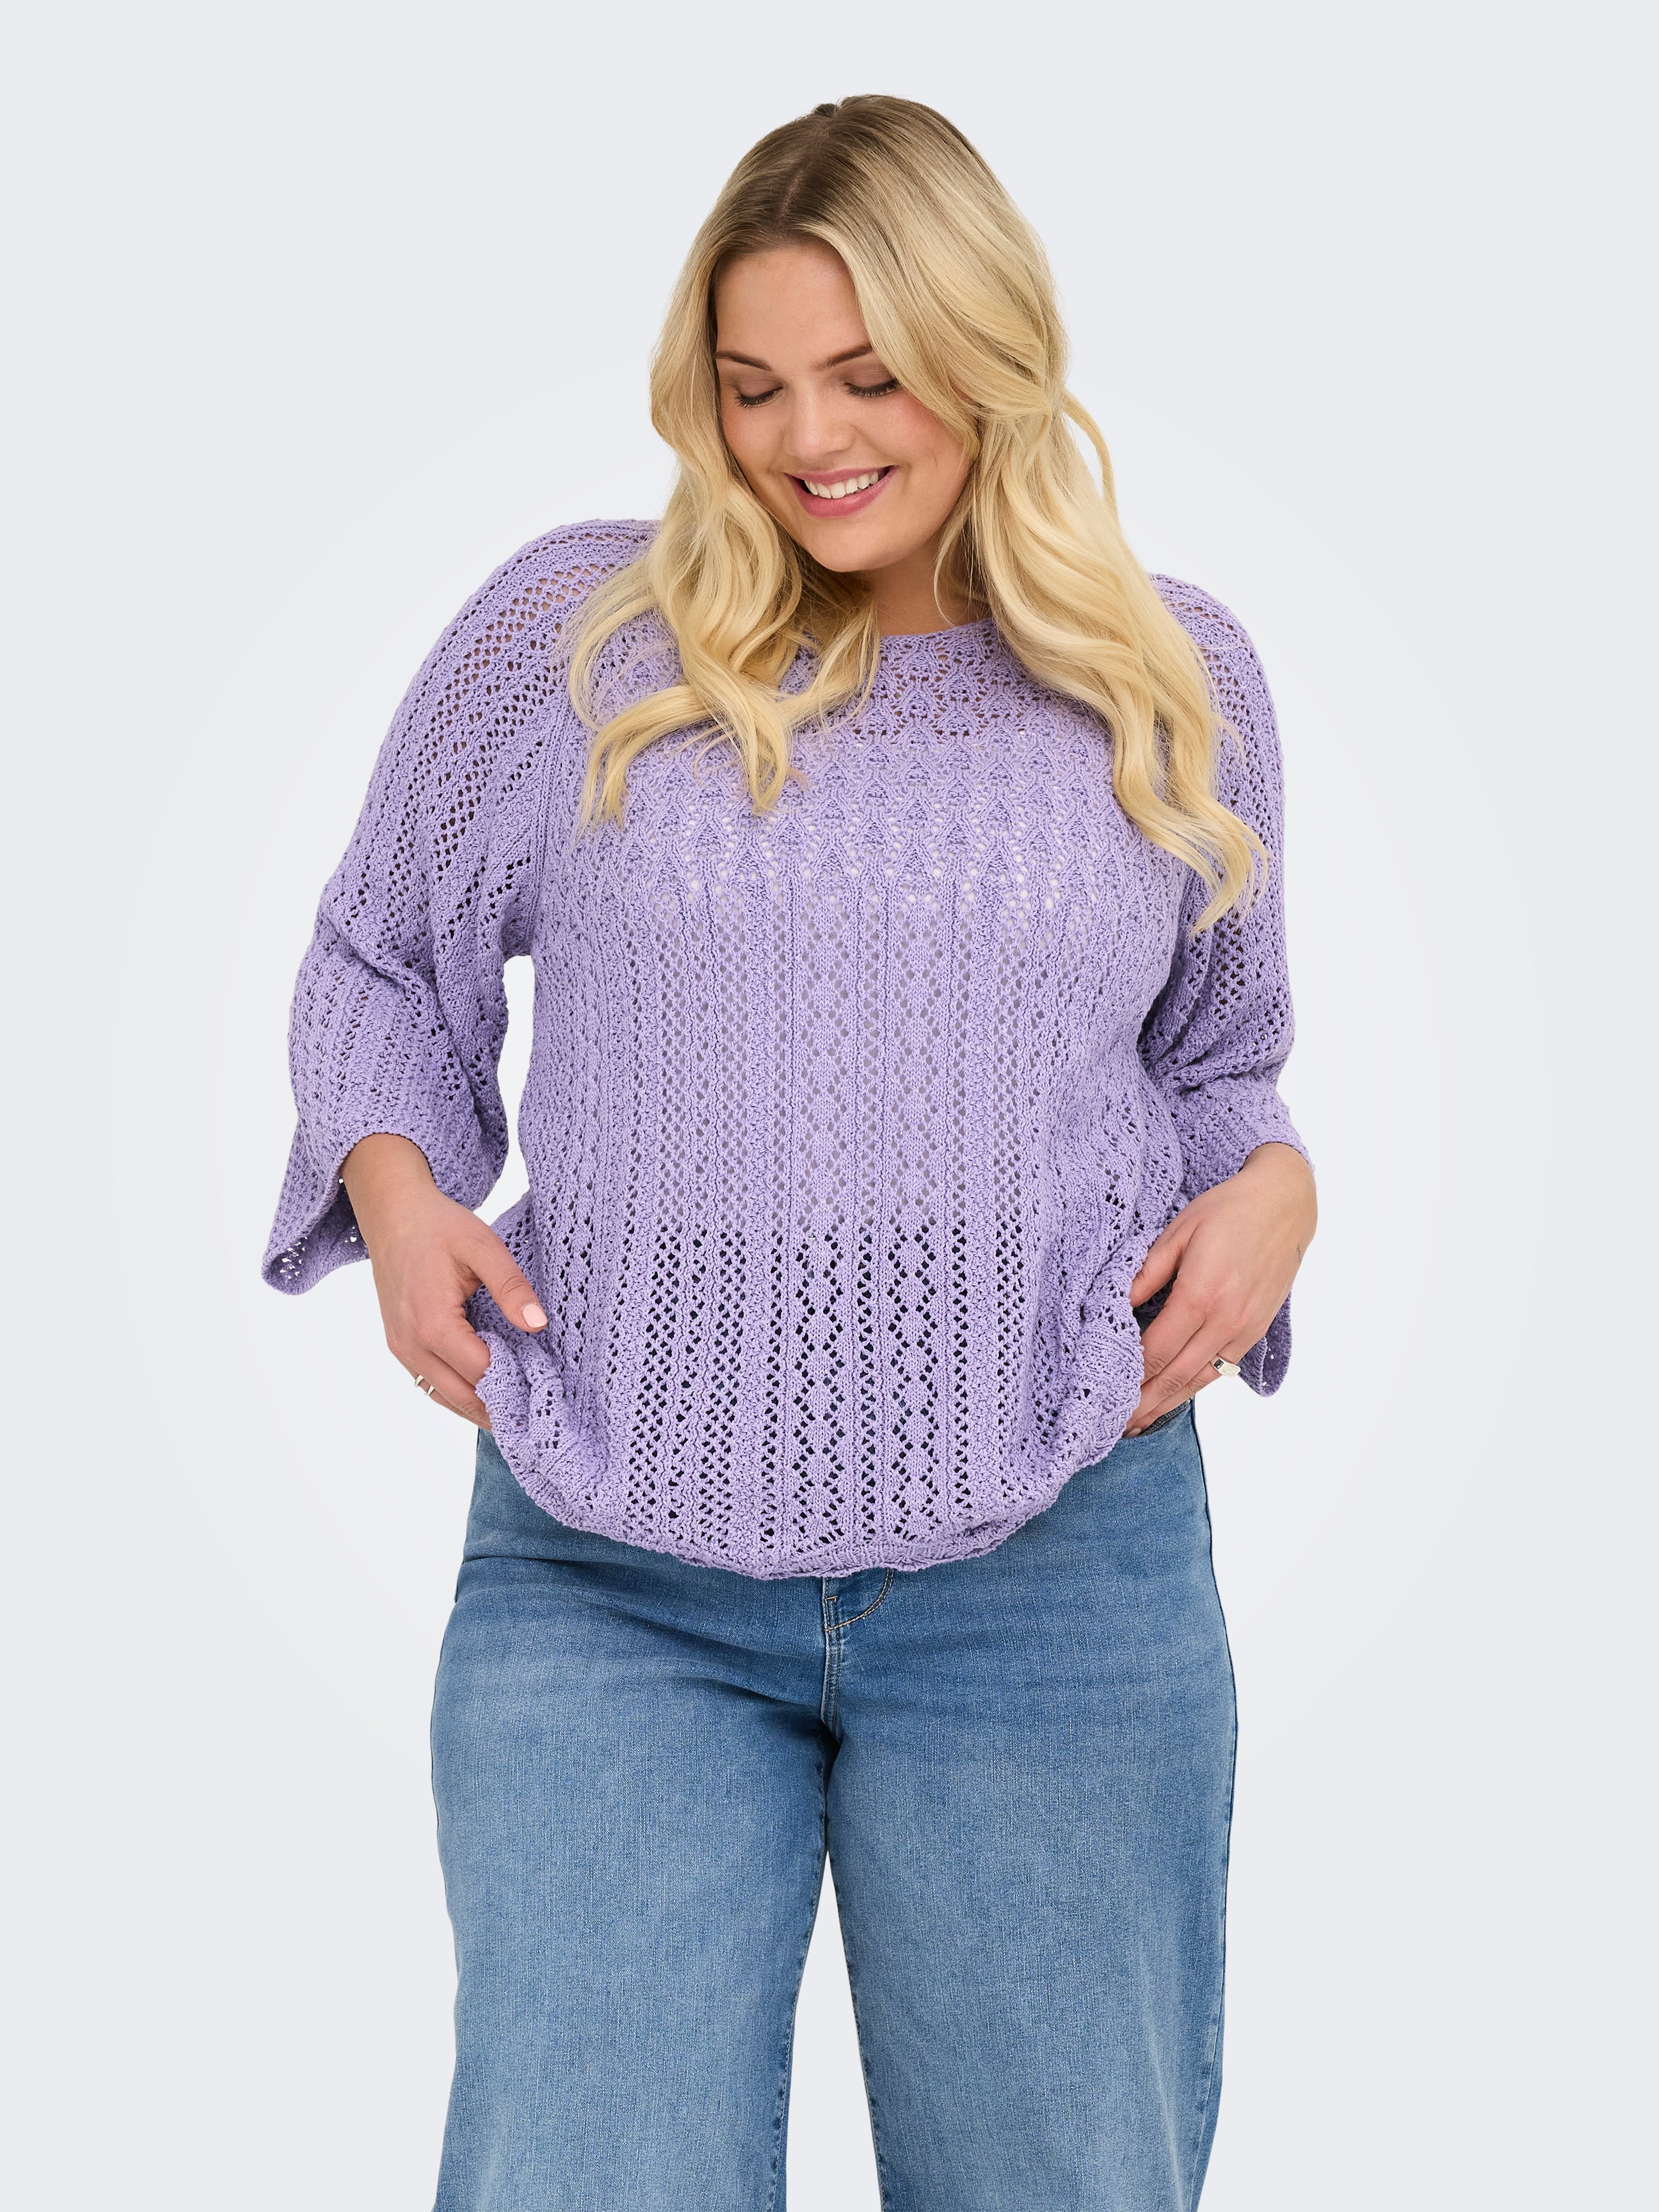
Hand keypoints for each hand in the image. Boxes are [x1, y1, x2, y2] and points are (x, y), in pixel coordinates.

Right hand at [339, 1133, 546, 1426]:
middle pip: (463, 1395)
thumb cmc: (438, 1227)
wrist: (393, 1216)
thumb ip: (511, 1286)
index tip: (548, 1389)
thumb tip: (538, 1324)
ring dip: (480, 1408)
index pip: (482, 1372)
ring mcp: (401, 1349)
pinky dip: (458, 1396)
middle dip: (501, 1406)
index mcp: (433, 1322)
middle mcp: (411, 1344)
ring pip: (445, 1397)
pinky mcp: (400, 1347)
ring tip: (519, 1414)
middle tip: (540, 1416)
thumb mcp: (482, 1246)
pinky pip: (430, 1385)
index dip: (517, 1384)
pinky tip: (488, 1397)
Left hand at [1124, 1142, 1315, 1435]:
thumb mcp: (1178, 1232)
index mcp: (1201, 1294)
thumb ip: (1147, 1273)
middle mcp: (1226, 1320)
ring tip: (1138, 1423)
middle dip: (1143, 1403)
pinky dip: (1195, 1387)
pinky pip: (1221, 1369)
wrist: (1284, 1205)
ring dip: (1168, 1404)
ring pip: (1200, 1379)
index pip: (1157, 1350)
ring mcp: (1244, 1329)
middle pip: (1177, 1375)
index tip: (1105, 1391)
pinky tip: (1175, 1397)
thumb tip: (1117, 1304)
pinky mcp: (1256, 1331)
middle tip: (1113, 1427)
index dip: (1130, 1374)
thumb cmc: (1227, 1211)